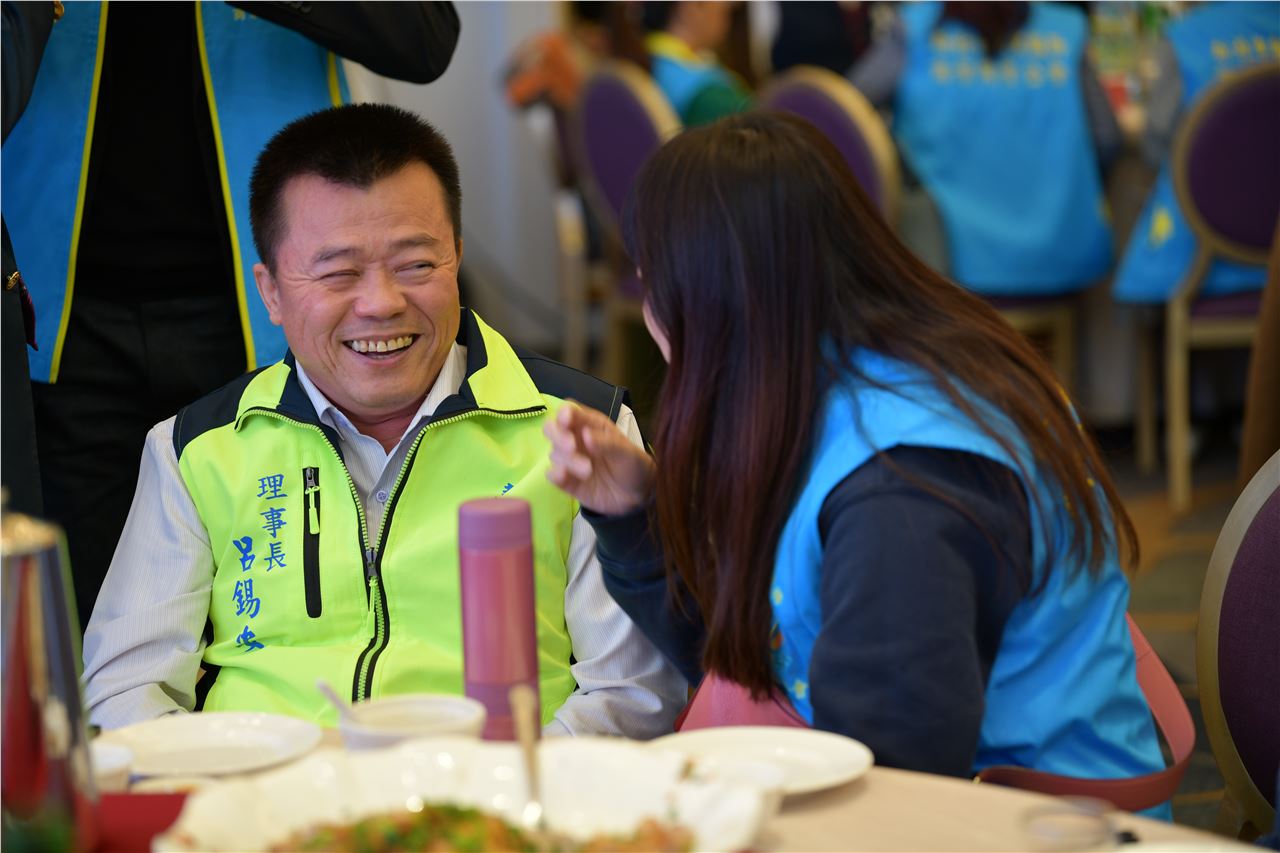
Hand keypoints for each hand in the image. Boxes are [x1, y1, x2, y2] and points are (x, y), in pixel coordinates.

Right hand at [544, 402, 654, 516]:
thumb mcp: (626, 451)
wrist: (638, 495)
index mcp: (591, 425)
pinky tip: (564, 476)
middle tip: (571, 446)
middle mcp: (576, 440)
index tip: (567, 420)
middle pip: (552, 428)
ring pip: (554, 453)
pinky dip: (555, 474)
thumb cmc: (633, 464)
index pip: (570, 411)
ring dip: (567, 460)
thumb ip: (607, 443)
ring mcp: (570, 460)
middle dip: (557, 435)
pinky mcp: (568, 481)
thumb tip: (586, 435)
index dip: (564, 413)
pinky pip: (552, 475)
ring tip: (588, 470)